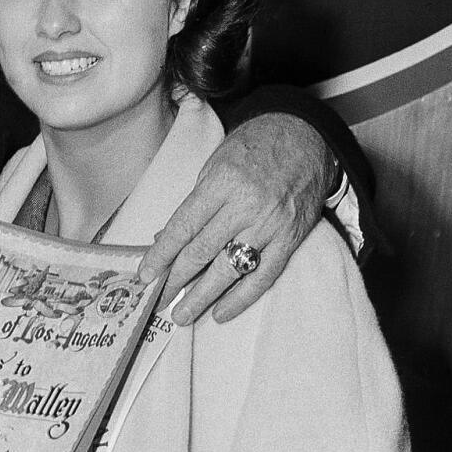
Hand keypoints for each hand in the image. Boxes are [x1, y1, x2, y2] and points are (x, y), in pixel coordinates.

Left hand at [140, 112, 338, 326]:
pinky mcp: (290, 238)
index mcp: (222, 182)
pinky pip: (263, 276)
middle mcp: (246, 205)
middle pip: (202, 252)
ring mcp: (270, 224)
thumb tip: (165, 241)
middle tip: (157, 301)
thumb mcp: (215, 165)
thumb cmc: (254, 148)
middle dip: (176, 280)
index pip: (183, 227)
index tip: (145, 274)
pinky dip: (241, 298)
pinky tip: (221, 312)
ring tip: (182, 316)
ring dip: (202, 297)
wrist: (305, 136)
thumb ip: (193, 205)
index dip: (162, 254)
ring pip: (229, 269)